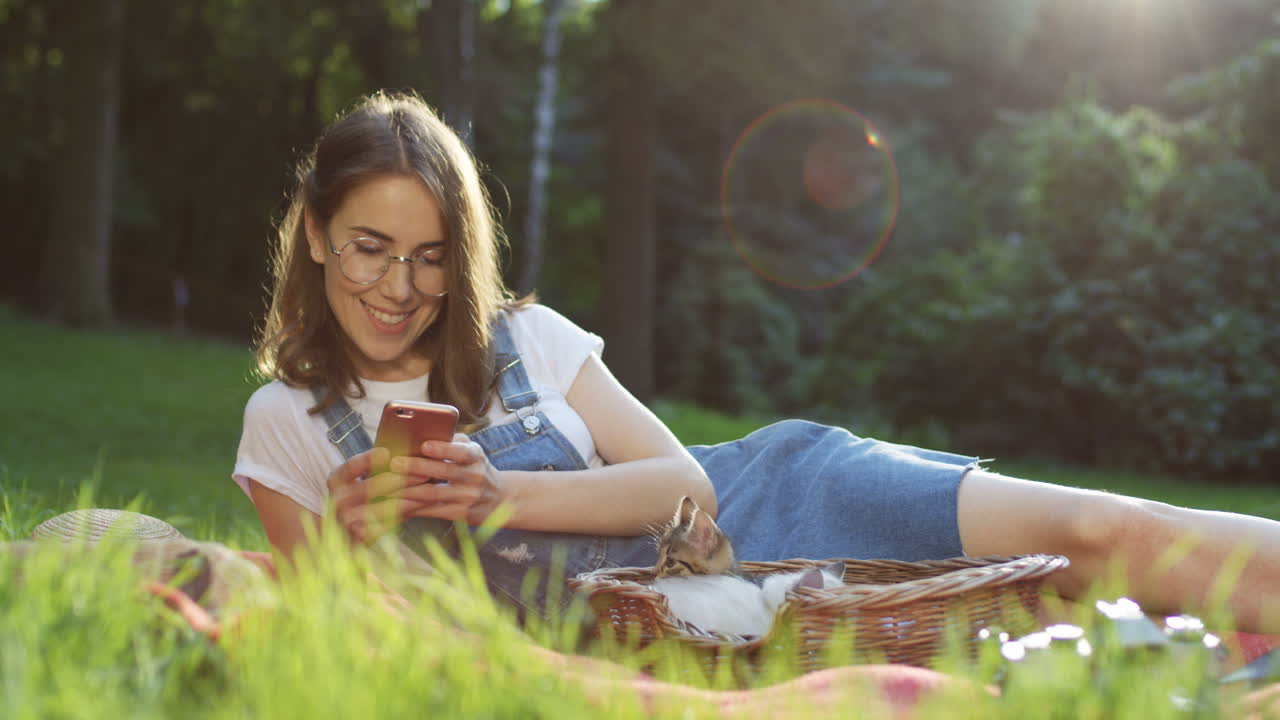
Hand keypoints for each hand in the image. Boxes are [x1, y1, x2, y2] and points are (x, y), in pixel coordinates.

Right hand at [325, 446, 430, 544]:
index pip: (352, 466)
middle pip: (375, 485)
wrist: (347, 534)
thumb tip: (408, 446)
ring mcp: (348, 519)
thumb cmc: (360, 499)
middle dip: (405, 477)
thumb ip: (375, 467)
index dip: (368, 459)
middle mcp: (338, 499)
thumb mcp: (359, 480)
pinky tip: (425, 504)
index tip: (386, 453)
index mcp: (336, 479)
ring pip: (388, 505)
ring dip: (413, 496)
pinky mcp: (362, 535)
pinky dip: (411, 512)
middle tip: (427, 471)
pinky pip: (392, 521)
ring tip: (432, 488)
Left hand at [383, 432, 507, 525]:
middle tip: (394, 463)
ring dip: (408, 490)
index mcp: (476, 456)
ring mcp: (469, 497)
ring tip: (386, 485)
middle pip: (444, 472)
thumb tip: (420, 433)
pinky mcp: (462, 515)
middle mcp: (475, 476)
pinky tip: (396, 503)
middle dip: (417, 467)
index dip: (444, 449)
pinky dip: (413, 507)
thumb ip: (451, 441)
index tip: (424, 445)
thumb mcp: (471, 451)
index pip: (462, 451)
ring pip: (434, 494)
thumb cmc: (475, 467)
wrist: (500, 498)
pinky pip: (433, 510)